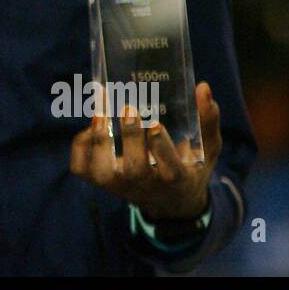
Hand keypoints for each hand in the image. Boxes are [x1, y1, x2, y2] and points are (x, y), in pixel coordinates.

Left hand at [70, 82, 222, 220]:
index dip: (160, 148)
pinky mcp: (101, 183)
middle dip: (130, 138)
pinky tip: (91, 126)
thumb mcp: (207, 148)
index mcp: (176, 178)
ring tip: (100, 114)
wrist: (171, 203)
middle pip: (134, 169)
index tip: (156, 125)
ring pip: (102, 171)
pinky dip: (81, 146)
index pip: (168, 169)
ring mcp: (120, 185)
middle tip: (128, 109)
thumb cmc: (190, 166)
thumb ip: (207, 120)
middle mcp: (145, 184)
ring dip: (99, 142)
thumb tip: (202, 87)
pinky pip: (81, 168)